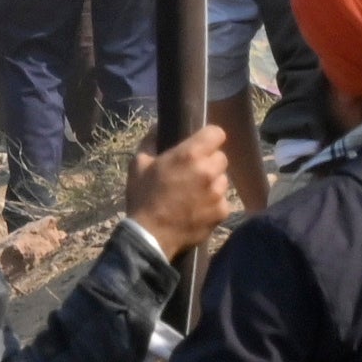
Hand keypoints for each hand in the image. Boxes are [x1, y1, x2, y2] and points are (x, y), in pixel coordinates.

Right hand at [120, 124, 234, 254]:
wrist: (151, 234)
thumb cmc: (143, 196)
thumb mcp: (138, 164)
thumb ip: (151, 141)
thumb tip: (159, 127)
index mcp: (189, 154)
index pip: (217, 133)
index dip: (209, 137)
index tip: (202, 144)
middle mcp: (209, 171)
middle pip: (221, 157)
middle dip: (209, 161)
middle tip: (194, 171)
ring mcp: (218, 193)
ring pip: (223, 179)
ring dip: (213, 182)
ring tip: (196, 192)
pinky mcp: (223, 211)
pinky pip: (222, 200)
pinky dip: (213, 202)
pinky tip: (198, 208)